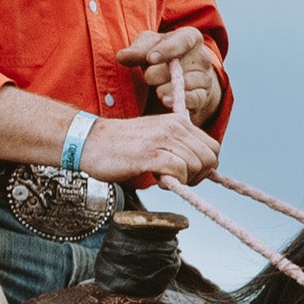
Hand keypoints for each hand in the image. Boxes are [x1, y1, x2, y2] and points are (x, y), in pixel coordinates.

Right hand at [80, 113, 219, 185]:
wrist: (90, 142)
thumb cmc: (122, 146)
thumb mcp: (157, 138)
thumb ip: (178, 148)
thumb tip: (201, 169)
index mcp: (178, 122)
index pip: (213, 147)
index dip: (205, 166)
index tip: (187, 174)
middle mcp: (174, 126)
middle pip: (209, 158)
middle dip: (198, 176)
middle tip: (178, 180)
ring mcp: (163, 139)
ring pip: (196, 165)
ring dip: (184, 179)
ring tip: (163, 178)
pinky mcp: (150, 153)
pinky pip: (179, 170)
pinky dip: (173, 181)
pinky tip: (157, 179)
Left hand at [116, 27, 222, 124]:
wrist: (177, 79)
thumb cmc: (161, 56)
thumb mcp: (148, 47)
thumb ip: (136, 51)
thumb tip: (121, 56)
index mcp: (191, 38)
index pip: (183, 40)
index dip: (167, 49)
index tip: (150, 58)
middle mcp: (202, 57)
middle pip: (181, 66)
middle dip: (159, 73)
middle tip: (148, 77)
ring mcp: (205, 78)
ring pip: (187, 83)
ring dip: (166, 88)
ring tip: (156, 90)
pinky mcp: (202, 97)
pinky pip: (194, 99)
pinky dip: (178, 100)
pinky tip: (165, 100)